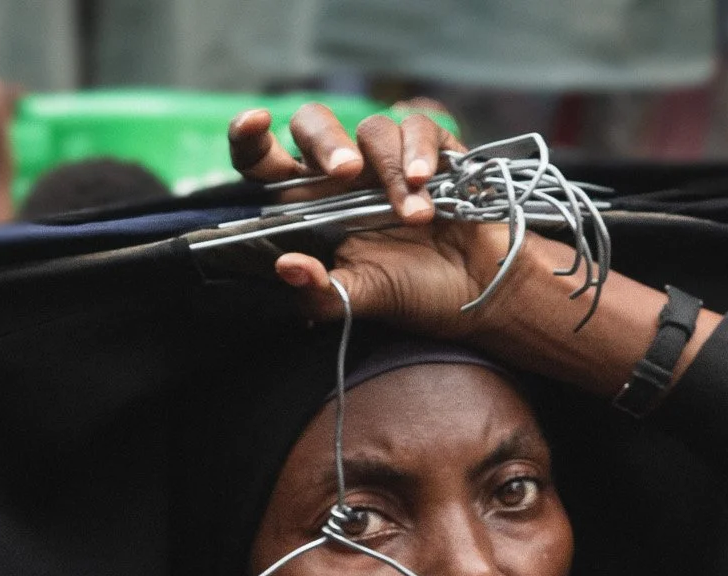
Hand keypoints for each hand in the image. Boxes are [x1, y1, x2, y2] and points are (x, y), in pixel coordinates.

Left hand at [228, 104, 515, 339]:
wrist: (477, 289)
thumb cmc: (412, 293)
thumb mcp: (358, 301)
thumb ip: (319, 292)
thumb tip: (286, 267)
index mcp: (310, 205)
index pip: (265, 162)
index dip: (249, 137)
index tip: (254, 123)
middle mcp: (342, 175)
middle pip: (312, 124)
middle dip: (325, 141)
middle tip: (346, 173)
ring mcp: (385, 158)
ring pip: (372, 128)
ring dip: (391, 172)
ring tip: (416, 218)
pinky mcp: (430, 148)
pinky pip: (417, 124)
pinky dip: (421, 152)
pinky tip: (428, 183)